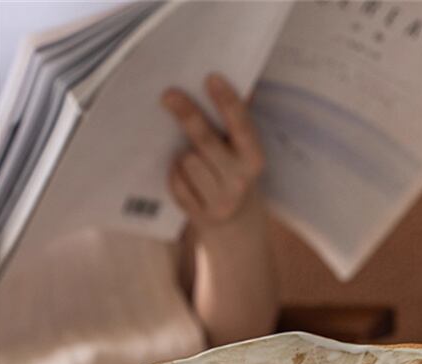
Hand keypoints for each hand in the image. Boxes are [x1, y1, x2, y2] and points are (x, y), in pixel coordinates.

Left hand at [161, 74, 264, 230]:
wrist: (239, 228)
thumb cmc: (235, 175)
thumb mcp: (243, 152)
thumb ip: (235, 122)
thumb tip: (224, 80)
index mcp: (253, 159)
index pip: (241, 126)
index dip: (227, 102)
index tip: (211, 77)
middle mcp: (240, 181)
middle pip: (206, 142)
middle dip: (187, 115)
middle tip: (168, 94)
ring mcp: (220, 201)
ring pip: (187, 161)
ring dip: (183, 154)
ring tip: (191, 157)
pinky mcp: (201, 215)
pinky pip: (177, 183)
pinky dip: (176, 174)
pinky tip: (184, 176)